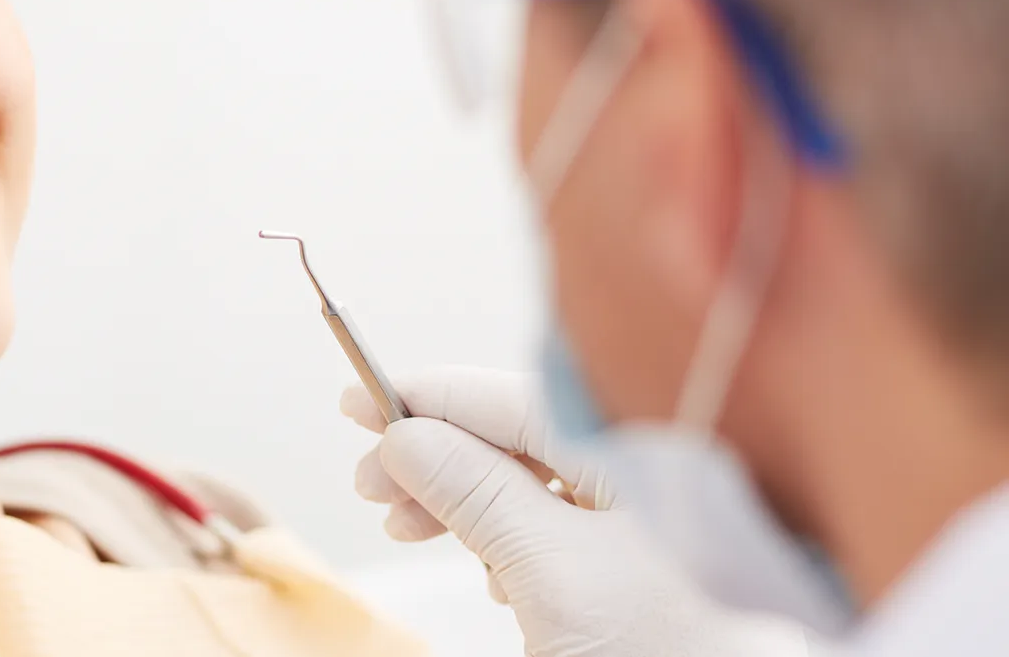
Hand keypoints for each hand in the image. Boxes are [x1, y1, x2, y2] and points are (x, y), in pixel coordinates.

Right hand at [345, 366, 809, 656]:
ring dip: (459, 500)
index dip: (428, 399)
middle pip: (518, 436)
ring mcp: (651, 518)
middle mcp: (652, 470)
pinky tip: (486, 569)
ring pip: (530, 481)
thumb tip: (407, 438)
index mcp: (646, 450)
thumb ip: (476, 494)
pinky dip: (504, 534)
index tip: (358, 402)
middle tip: (372, 489)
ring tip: (411, 530)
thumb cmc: (669, 653)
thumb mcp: (551, 573)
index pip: (514, 396)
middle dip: (435, 458)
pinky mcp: (644, 562)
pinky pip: (558, 522)